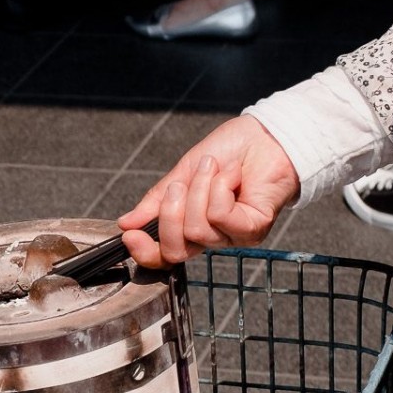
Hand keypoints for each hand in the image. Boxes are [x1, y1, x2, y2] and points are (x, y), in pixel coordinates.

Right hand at [119, 115, 298, 266]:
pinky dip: (221, 188)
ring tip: (214, 168)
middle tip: (180, 184)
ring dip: (200, 190)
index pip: (164, 256)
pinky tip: (233, 176)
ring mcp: (233, 237)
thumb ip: (157, 200)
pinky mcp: (253, 229)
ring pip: (198, 230)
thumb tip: (126, 222)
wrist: (265, 136)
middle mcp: (212, 238)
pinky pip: (221, 217)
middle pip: (176, 249)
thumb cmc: (230, 152)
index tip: (130, 234)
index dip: (144, 252)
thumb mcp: (182, 173)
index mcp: (191, 226)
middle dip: (170, 214)